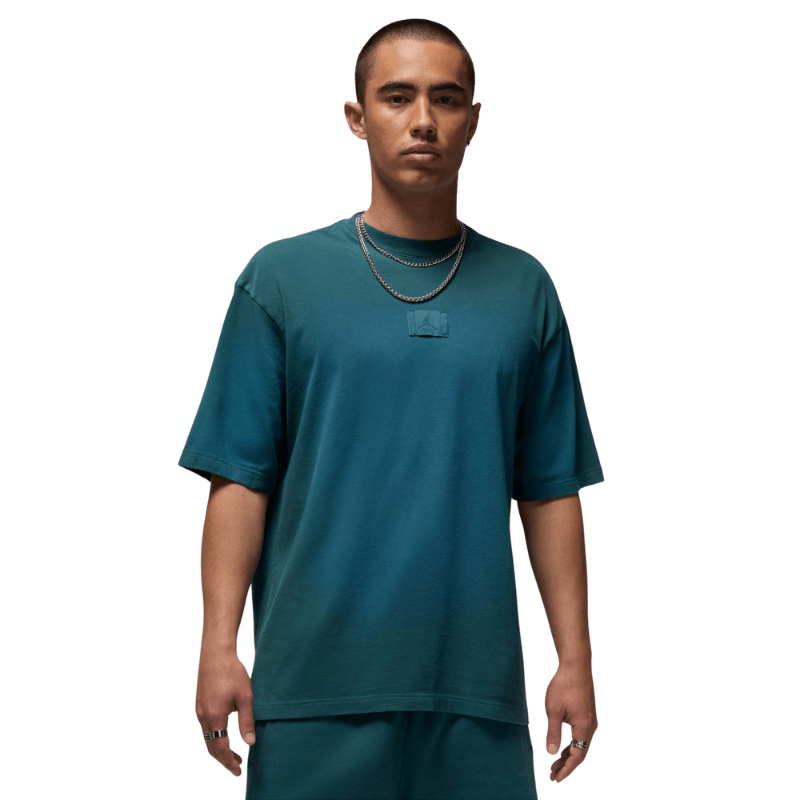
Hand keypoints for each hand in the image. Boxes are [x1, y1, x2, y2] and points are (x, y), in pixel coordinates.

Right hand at [196, 645, 256, 775]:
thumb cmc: (232, 672)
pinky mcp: (199, 704)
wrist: (216, 653)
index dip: (229, 762)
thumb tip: (250, 743)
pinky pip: (205, 728)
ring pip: (207, 738)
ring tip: (233, 752)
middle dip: (223, 759)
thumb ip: (247, 721)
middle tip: (237, 766)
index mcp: (215, 716)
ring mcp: (199, 710)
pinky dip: (214, 737)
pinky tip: (225, 733)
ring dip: (219, 748)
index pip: (220, 748)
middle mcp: (203, 716)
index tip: (238, 770)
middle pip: (211, 747)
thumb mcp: (245, 697)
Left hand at [544, 661, 597, 782]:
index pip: (577, 756)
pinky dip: (572, 744)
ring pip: (581, 744)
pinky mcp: (587, 714)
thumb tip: (551, 753)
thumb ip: (553, 733)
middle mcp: (591, 726)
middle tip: (552, 775)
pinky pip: (581, 735)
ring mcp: (590, 720)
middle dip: (566, 765)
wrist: (575, 666)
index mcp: (584, 727)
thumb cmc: (564, 685)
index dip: (567, 769)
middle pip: (580, 752)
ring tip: (555, 764)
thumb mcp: (553, 710)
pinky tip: (563, 748)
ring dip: (569, 755)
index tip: (556, 778)